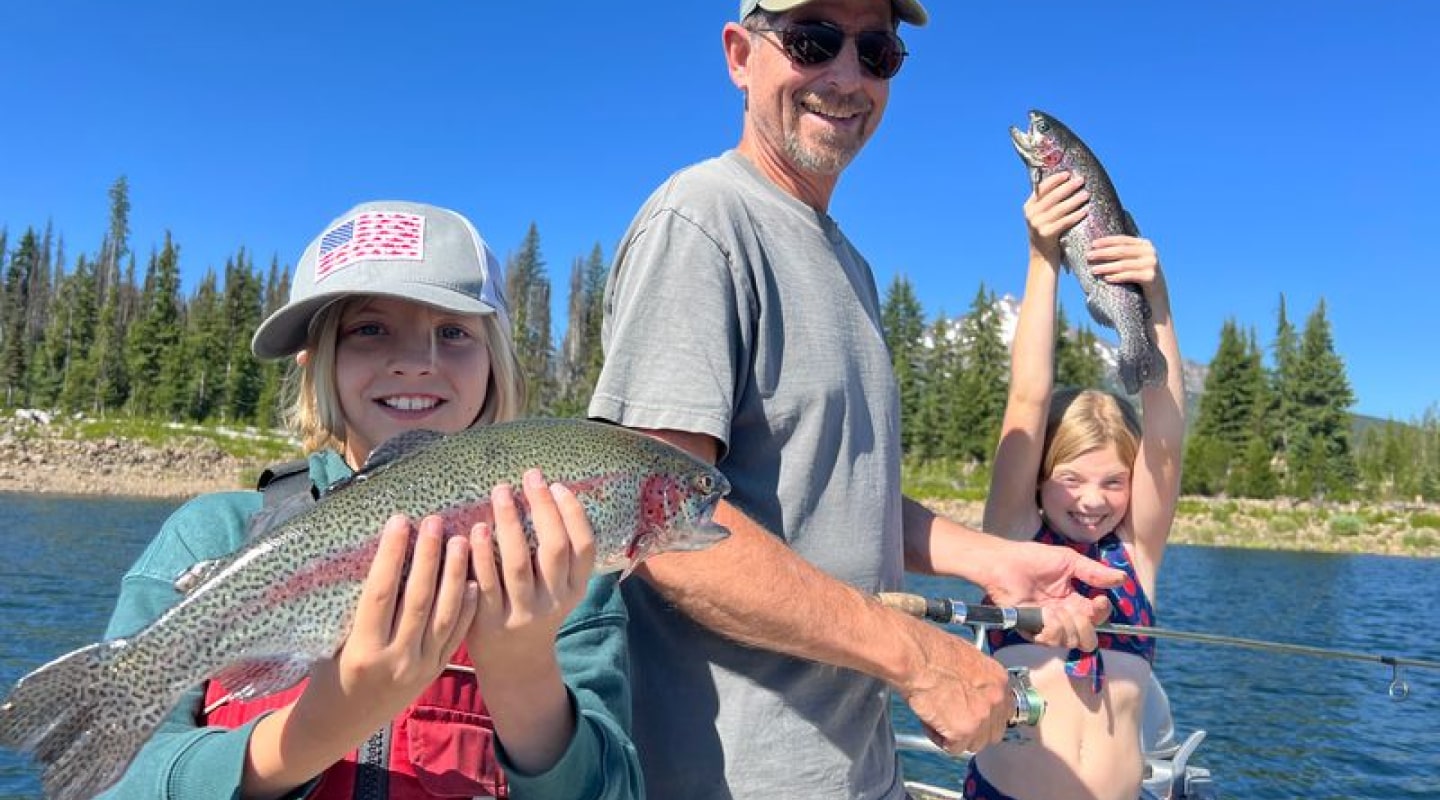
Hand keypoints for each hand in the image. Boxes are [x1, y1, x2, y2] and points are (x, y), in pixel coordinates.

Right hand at [302, 514, 476, 737]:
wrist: (342, 721)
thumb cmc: (329, 670)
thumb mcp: (332, 638)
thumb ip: (357, 604)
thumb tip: (378, 551)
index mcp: (361, 649)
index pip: (381, 592)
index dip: (392, 555)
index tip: (399, 521)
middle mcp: (394, 660)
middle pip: (418, 600)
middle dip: (429, 557)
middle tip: (436, 521)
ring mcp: (419, 668)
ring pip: (444, 616)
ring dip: (454, 576)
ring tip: (461, 541)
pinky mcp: (435, 671)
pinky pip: (456, 635)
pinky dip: (466, 607)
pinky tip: (474, 579)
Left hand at [467, 469, 596, 675]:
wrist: (514, 664)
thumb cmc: (534, 611)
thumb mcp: (558, 589)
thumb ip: (557, 555)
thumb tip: (547, 493)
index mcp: (574, 589)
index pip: (584, 547)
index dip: (573, 513)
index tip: (557, 485)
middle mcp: (552, 601)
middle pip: (553, 549)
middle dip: (542, 508)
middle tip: (529, 477)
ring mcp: (521, 613)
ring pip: (517, 564)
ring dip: (510, 524)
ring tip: (501, 492)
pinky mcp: (490, 623)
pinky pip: (484, 583)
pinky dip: (480, 555)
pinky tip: (475, 530)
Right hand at [896, 617, 1010, 754]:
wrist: (916, 658)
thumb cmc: (931, 651)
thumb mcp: (966, 658)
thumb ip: (977, 680)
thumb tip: (972, 691)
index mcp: (998, 679)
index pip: (1005, 711)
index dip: (986, 716)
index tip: (973, 714)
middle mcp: (996, 699)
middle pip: (993, 733)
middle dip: (974, 731)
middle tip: (953, 719)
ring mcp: (982, 717)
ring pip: (974, 743)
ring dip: (956, 736)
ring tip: (937, 716)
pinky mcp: (963, 731)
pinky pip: (953, 747)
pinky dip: (939, 738)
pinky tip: (930, 719)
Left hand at [980, 538, 1121, 651]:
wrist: (1004, 563)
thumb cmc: (1033, 559)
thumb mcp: (1069, 561)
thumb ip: (1094, 572)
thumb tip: (1122, 578)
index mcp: (1074, 600)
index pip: (1097, 617)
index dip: (1102, 612)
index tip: (1099, 600)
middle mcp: (1063, 616)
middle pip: (1088, 638)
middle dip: (1086, 626)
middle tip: (1074, 611)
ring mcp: (1047, 624)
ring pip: (1071, 641)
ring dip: (1066, 624)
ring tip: (1053, 608)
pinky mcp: (1031, 630)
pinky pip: (1050, 640)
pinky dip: (1051, 628)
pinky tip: (1044, 613)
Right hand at [1024, 171, 1087, 264]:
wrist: (1041, 259)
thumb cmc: (1047, 235)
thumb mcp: (1042, 218)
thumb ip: (1048, 204)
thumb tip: (1066, 183)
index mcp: (1029, 207)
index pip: (1042, 188)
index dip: (1055, 179)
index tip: (1068, 174)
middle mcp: (1031, 214)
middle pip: (1052, 196)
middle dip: (1068, 187)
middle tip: (1081, 181)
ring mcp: (1037, 224)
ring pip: (1060, 208)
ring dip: (1074, 200)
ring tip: (1086, 194)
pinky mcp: (1046, 234)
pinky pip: (1064, 221)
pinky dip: (1076, 215)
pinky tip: (1085, 210)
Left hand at [1089, 234, 1160, 291]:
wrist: (1157, 299)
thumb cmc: (1139, 280)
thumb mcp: (1133, 263)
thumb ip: (1122, 255)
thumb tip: (1096, 250)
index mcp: (1144, 244)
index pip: (1123, 240)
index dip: (1107, 241)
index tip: (1092, 244)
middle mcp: (1150, 252)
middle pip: (1121, 251)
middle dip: (1103, 253)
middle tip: (1088, 256)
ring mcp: (1152, 264)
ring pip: (1124, 264)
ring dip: (1106, 267)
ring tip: (1093, 270)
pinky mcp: (1151, 277)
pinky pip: (1130, 276)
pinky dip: (1117, 277)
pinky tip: (1106, 279)